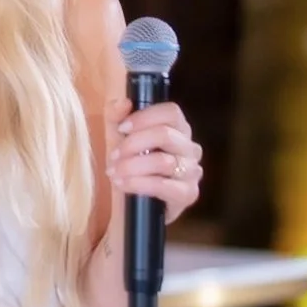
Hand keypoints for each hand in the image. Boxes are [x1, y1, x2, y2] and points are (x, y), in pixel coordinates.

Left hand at [108, 95, 201, 221]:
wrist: (128, 204)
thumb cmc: (128, 164)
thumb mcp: (117, 137)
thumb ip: (116, 116)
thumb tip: (123, 102)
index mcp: (178, 129)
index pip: (171, 112)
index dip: (144, 117)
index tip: (122, 128)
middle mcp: (190, 148)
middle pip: (165, 135)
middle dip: (133, 144)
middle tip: (113, 156)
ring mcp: (192, 171)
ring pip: (163, 161)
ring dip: (132, 166)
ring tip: (113, 172)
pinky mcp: (188, 194)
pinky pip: (164, 186)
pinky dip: (138, 184)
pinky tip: (122, 184)